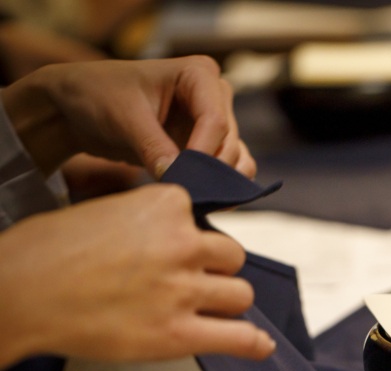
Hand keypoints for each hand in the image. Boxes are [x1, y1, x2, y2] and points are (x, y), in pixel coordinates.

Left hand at [0, 56, 254, 178]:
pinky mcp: (207, 146)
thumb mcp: (123, 118)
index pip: (215, 120)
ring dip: (218, 182)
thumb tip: (177, 178)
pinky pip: (229, 170)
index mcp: (198, 74)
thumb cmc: (97, 96)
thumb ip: (153, 146)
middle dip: (209, 171)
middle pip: (228, 141)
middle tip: (182, 192)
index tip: (181, 178)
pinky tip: (200, 198)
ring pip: (235, 159)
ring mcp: (213, 123)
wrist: (78, 108)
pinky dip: (220, 187)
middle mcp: (214, 96)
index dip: (203, 153)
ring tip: (189, 197)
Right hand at [0, 184, 274, 369]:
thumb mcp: (104, 210)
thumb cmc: (44, 253)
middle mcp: (182, 244)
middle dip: (213, 270)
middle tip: (186, 282)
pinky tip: (258, 344)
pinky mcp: (178, 334)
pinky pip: (238, 337)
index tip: (177, 251)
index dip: (191, 239)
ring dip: (223, 303)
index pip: (205, 220)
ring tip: (198, 310)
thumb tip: (177, 232)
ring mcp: (183, 290)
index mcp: (165, 206)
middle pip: (231, 258)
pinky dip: (251, 342)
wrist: (16, 292)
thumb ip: (150, 220)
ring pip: (240, 295)